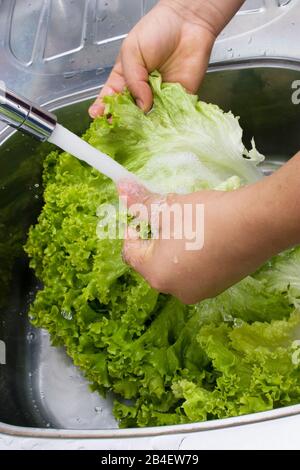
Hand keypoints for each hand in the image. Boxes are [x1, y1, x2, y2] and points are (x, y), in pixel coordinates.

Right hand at [89, 0, 216, 116]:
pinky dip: (165, 124)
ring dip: (144, 127)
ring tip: (137, 130)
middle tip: (117, 127)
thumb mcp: (133, 51)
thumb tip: (141, 106)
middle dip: (123, 121)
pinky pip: (171, 117)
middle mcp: (141, 92)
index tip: (97, 117)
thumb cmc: (157, 31)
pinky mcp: (179, 102)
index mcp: (125, 78)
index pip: (111, 98)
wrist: (188, 23)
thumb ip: (133, 79)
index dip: (103, 108)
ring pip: (149, 119)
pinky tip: (159, 127)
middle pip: (129, 113)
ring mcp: (159, 98)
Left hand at [118, 153, 299, 303]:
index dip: (131, 230)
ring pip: (175, 267)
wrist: (255, 225)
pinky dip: (194, 256)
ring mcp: (200, 291)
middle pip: (153, 263)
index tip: (139, 215)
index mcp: (156, 274)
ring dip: (174, 247)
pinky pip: (196, 271)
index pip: (130, 253)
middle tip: (165, 217)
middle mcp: (175, 291)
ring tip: (188, 225)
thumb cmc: (204, 217)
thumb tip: (120, 188)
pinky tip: (207, 236)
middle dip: (154, 239)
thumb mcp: (168, 207)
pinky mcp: (219, 287)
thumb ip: (141, 203)